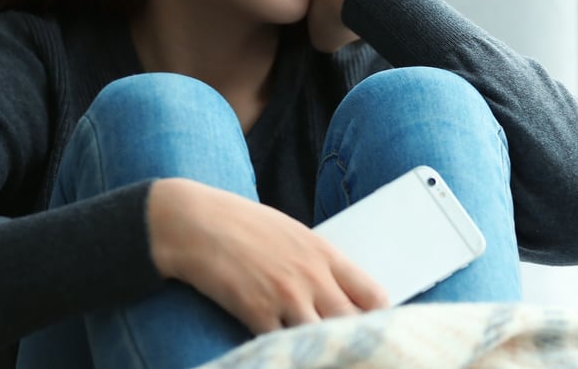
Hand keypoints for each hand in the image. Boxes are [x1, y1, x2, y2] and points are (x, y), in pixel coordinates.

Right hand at [147, 178, 388, 333]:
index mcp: (325, 254)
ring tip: (324, 358)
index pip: (373, 295)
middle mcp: (312, 277)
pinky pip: (282, 347)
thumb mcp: (292, 235)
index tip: (379, 332)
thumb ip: (319, 265)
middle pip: (353, 323)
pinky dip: (287, 355)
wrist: (196, 222)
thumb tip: (338, 293)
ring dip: (323, 352)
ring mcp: (286, 296)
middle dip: (357, 342)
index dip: (381, 320)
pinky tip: (287, 357)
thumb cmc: (243, 226)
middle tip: (357, 354)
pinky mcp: (257, 312)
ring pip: (322, 340)